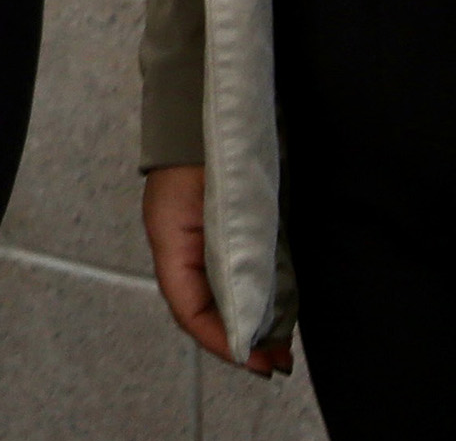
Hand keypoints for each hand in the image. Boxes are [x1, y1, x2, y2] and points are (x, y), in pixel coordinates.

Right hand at [142, 166, 290, 373]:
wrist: (209, 95)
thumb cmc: (210, 147)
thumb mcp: (223, 206)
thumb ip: (237, 257)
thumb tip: (252, 320)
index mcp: (171, 243)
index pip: (190, 311)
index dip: (224, 342)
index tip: (262, 362)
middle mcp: (183, 245)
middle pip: (208, 308)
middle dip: (242, 340)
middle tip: (280, 361)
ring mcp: (202, 234)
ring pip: (224, 292)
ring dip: (253, 321)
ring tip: (284, 346)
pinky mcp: (226, 223)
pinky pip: (238, 269)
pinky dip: (258, 293)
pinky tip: (282, 306)